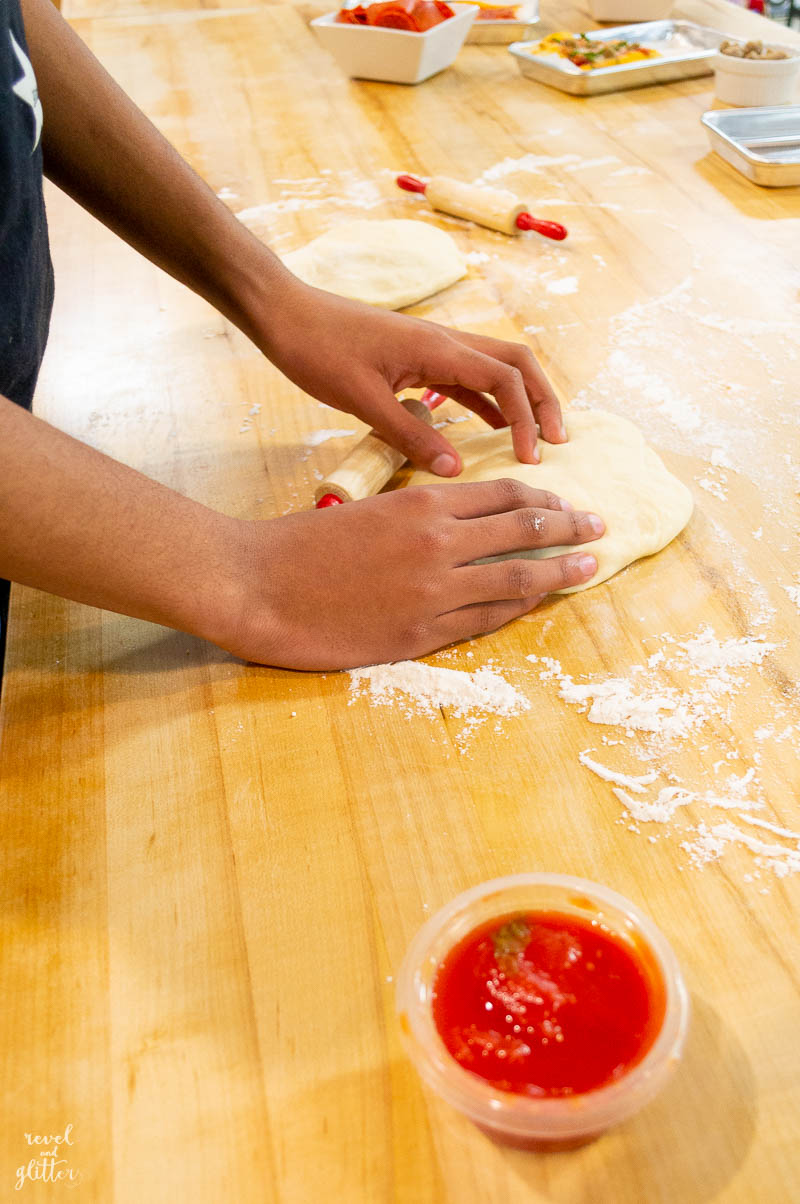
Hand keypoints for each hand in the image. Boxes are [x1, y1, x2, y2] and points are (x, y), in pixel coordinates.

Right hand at [222, 480, 602, 668]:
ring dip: (560, 570)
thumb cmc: (301, 545)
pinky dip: (518, 609)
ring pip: (517, 577)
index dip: (543, 498)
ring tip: (590, 566)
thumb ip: (417, 515)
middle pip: (525, 528)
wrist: (258, 584)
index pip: (503, 494)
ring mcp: (433, 592)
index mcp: (423, 505)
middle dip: (570, 527)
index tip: (565, 503)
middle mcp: (439, 543)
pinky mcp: (420, 634)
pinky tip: (537, 604)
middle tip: (600, 527)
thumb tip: (458, 519)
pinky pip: (485, 620)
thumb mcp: (368, 511)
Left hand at [255, 279, 564, 476]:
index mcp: (439, 348)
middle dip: (543, 401)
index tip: (530, 457)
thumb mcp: (362, 399)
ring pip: (495, 369)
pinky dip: (486, 403)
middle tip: (557, 443)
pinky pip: (465, 380)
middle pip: (517, 364)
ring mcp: (433, 349)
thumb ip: (410, 435)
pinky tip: (488, 431)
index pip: (507, 378)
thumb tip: (455, 469)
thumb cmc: (317, 350)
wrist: (285, 315)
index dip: (527, 417)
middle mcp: (445, 343)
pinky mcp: (418, 359)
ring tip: (533, 441)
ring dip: (519, 401)